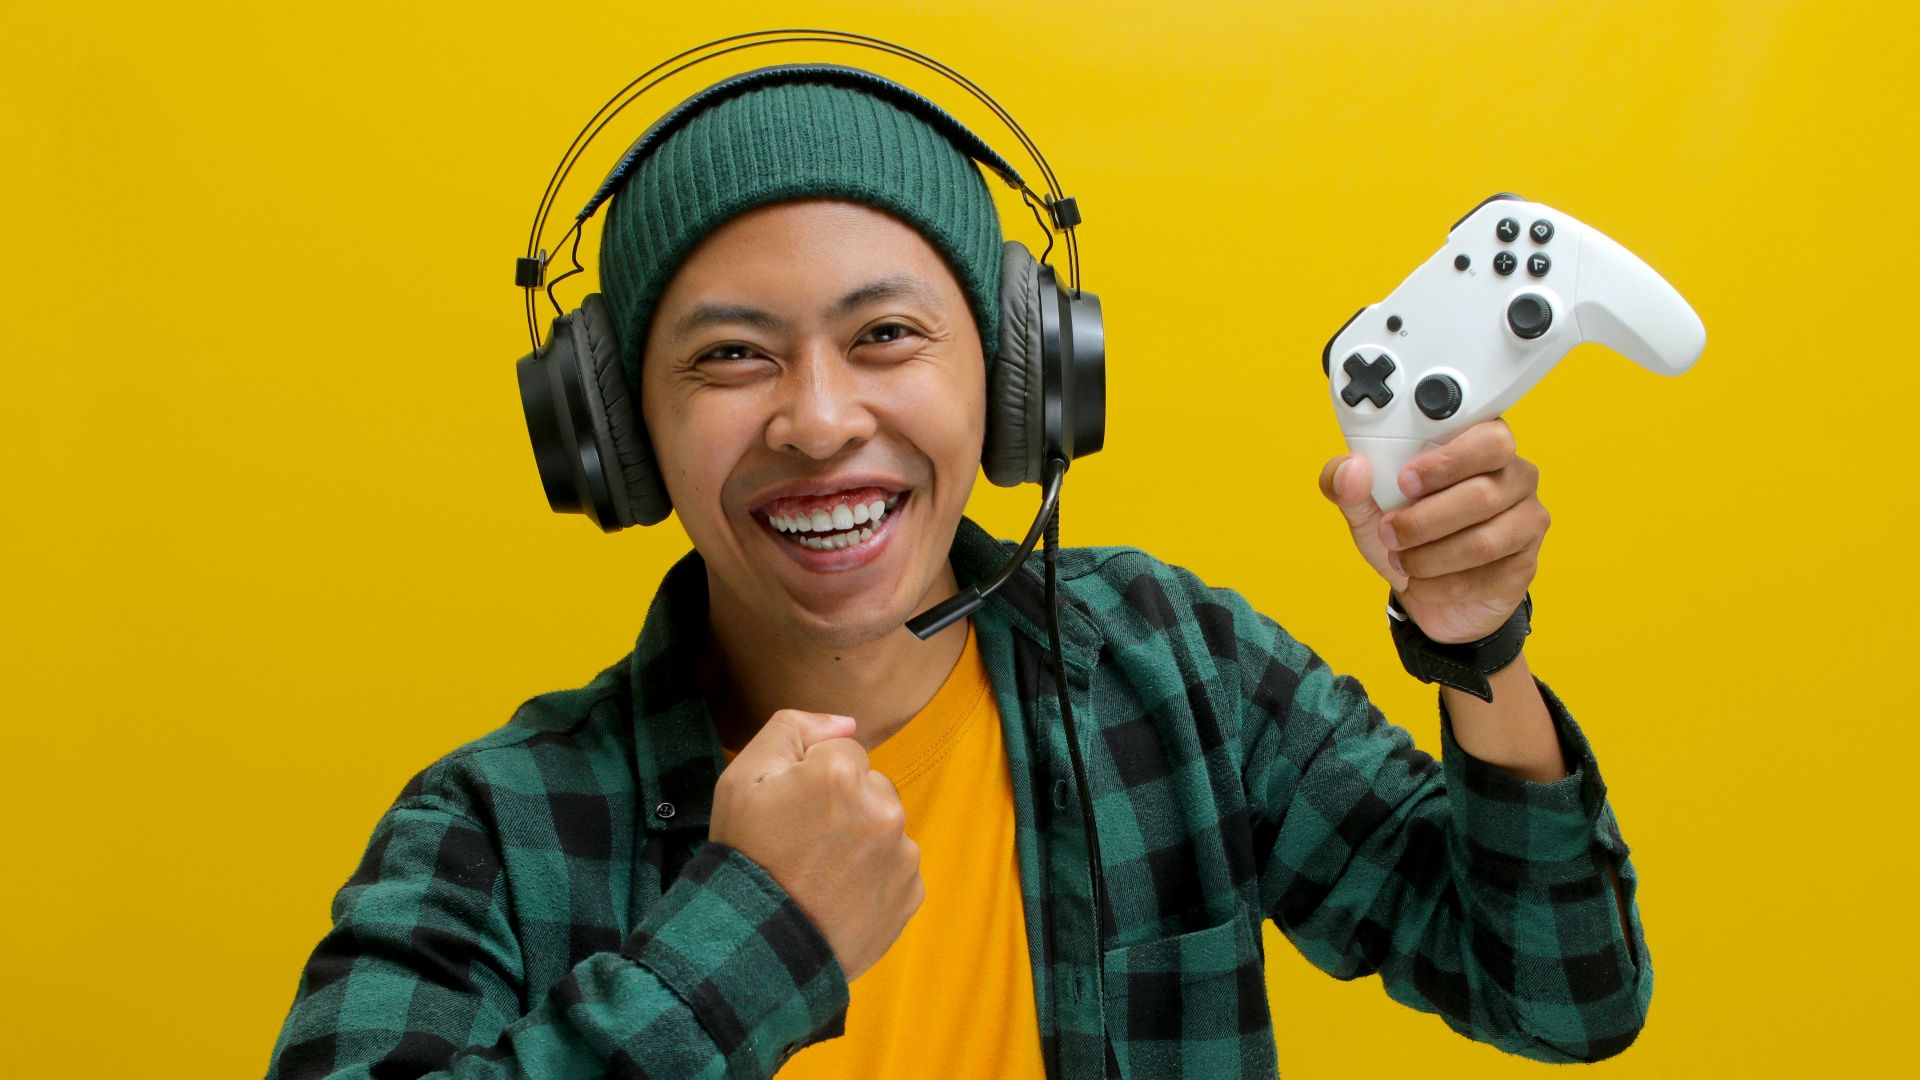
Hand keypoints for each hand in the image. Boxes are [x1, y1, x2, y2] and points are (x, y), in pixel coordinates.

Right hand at [708, 709, 922, 982]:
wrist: (756, 948)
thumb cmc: (744, 857)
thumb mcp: (741, 777)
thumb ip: (793, 727)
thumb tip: (847, 722)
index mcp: (843, 773)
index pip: (842, 751)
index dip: (810, 778)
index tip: (790, 810)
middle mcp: (884, 807)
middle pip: (869, 786)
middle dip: (844, 804)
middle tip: (803, 843)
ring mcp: (901, 854)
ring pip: (884, 826)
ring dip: (861, 840)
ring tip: (820, 873)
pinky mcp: (910, 894)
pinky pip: (895, 868)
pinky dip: (873, 877)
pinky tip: (839, 895)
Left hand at [1317, 417, 1548, 642]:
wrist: (1430, 591)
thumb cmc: (1408, 534)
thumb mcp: (1367, 509)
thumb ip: (1348, 484)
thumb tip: (1351, 469)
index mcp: (1482, 446)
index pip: (1489, 437)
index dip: (1448, 461)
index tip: (1405, 481)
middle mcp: (1516, 477)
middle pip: (1483, 494)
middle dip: (1424, 520)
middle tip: (1390, 533)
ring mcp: (1528, 522)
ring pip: (1483, 542)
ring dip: (1429, 557)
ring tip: (1401, 560)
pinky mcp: (1525, 566)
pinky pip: (1487, 577)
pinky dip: (1441, 585)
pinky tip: (1423, 582)